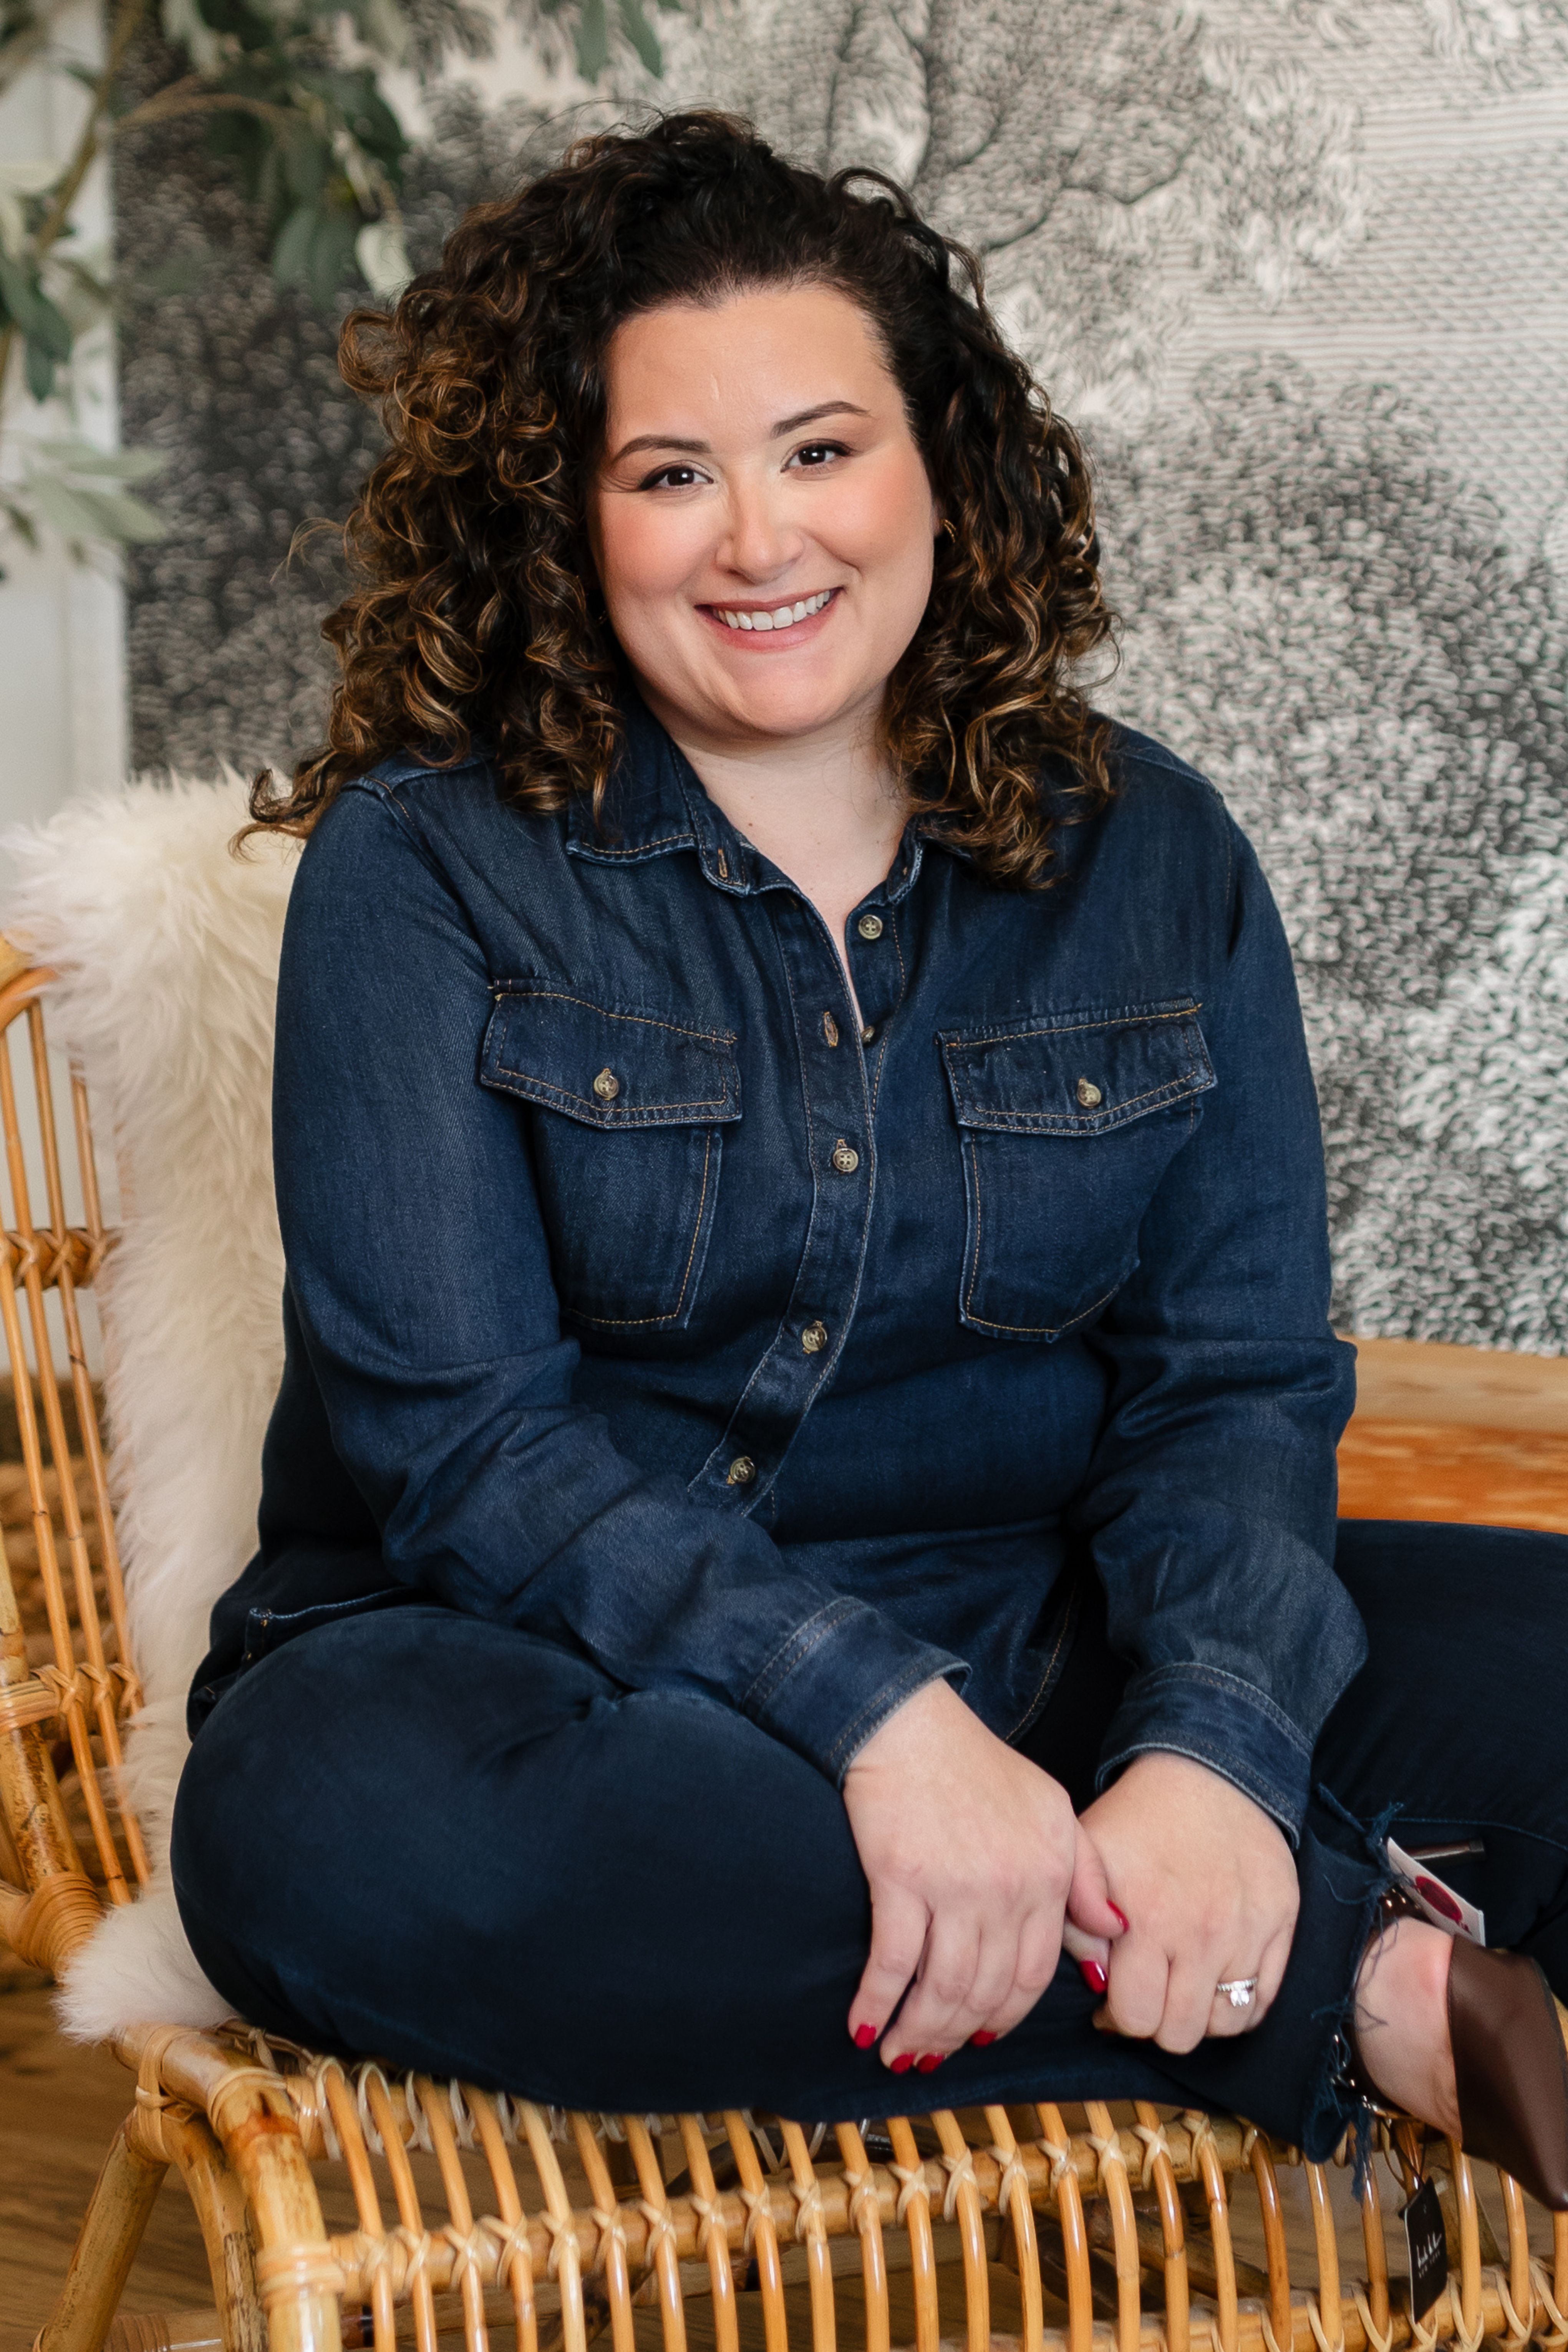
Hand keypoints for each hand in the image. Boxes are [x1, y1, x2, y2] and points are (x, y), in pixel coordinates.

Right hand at [843, 1677, 1123, 2068]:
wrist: (909, 1725)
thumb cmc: (977, 1765)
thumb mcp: (1053, 1810)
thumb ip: (1088, 1876)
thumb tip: (1115, 1934)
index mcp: (1047, 1875)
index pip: (1034, 1975)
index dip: (1006, 2016)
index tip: (983, 2037)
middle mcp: (1007, 1889)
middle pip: (986, 1991)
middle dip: (957, 2035)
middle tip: (932, 2053)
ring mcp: (954, 1887)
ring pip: (942, 1988)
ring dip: (918, 2032)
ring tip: (897, 2052)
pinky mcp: (901, 1880)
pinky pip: (892, 1963)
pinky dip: (876, 2002)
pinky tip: (863, 2026)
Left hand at [1079, 1752, 1297, 2051]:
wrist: (1208, 1772)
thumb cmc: (1139, 1817)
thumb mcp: (1087, 1855)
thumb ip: (1075, 1920)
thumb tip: (1096, 1980)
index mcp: (1147, 1917)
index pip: (1134, 2017)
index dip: (1118, 2015)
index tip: (1115, 1995)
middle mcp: (1200, 1932)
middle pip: (1180, 2033)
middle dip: (1157, 2020)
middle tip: (1150, 1990)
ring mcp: (1246, 1932)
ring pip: (1224, 2024)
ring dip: (1198, 2013)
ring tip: (1182, 1983)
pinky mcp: (1282, 1924)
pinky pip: (1263, 2002)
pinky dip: (1240, 2004)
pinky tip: (1216, 1978)